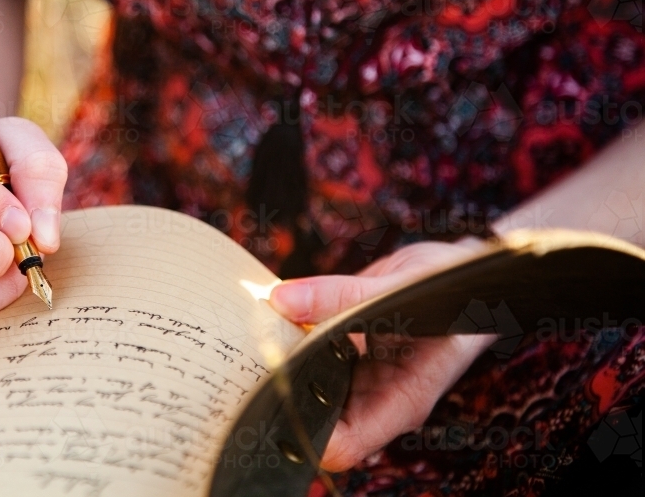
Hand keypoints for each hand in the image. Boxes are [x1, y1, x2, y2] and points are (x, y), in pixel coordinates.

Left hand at [269, 241, 492, 470]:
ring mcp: (360, 376)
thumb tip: (282, 301)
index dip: (305, 426)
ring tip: (261, 331)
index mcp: (401, 399)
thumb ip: (343, 295)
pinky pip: (307, 353)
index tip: (274, 389)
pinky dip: (289, 337)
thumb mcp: (403, 287)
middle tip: (254, 354)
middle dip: (284, 390)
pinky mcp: (346, 352)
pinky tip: (277, 315)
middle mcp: (377, 396)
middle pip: (316, 417)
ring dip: (281, 361)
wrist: (462, 275)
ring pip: (306, 384)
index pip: (342, 444)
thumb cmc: (452, 288)